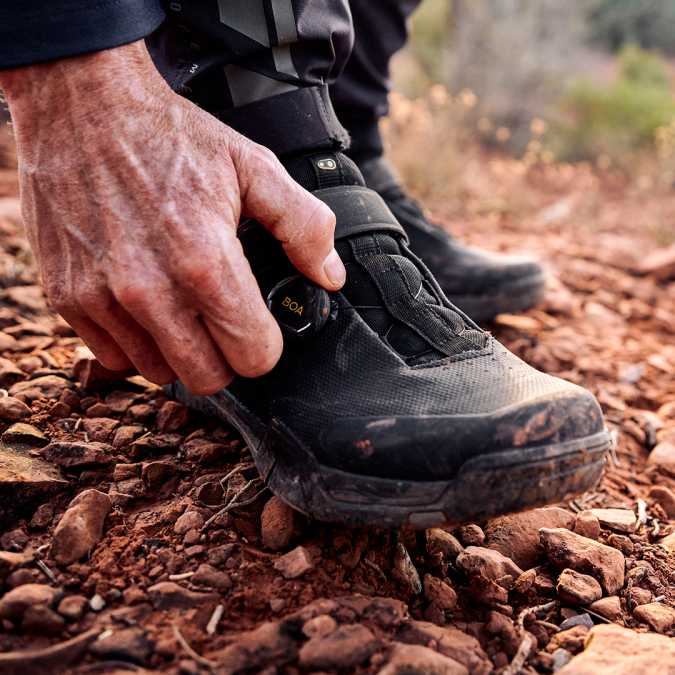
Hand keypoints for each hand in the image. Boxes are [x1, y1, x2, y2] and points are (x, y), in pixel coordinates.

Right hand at [0, 41, 344, 393]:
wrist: (83, 108)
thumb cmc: (169, 137)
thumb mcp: (254, 167)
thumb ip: (304, 226)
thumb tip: (330, 276)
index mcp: (205, 261)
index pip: (252, 356)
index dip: (265, 345)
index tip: (260, 327)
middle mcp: (150, 290)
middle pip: (208, 378)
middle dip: (226, 357)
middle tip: (225, 324)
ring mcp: (103, 298)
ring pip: (160, 373)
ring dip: (180, 352)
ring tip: (184, 310)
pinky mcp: (67, 298)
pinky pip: (113, 358)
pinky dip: (135, 343)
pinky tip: (145, 308)